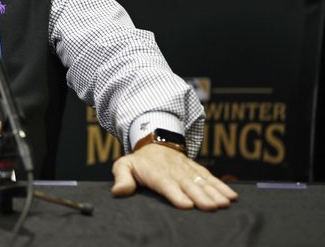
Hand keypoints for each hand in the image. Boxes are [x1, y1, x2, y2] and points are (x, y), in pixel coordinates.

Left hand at [111, 144, 238, 210]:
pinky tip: (232, 196)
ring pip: (202, 181)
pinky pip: (210, 177)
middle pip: (188, 184)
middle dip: (201, 196)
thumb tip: (118, 192)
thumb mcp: (124, 165)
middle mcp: (174, 170)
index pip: (166, 184)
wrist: (154, 142)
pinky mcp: (196, 169)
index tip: (186, 204)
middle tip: (212, 207)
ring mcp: (187, 169)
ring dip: (214, 192)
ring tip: (225, 203)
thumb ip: (122, 178)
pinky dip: (222, 186)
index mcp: (156, 172)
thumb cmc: (139, 161)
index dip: (176, 194)